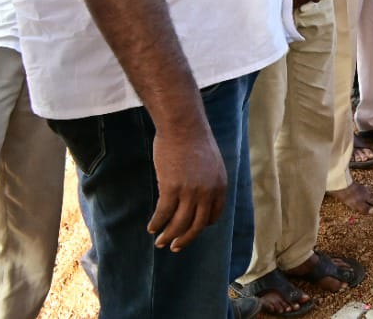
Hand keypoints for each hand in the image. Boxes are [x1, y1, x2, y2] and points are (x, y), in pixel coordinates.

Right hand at [148, 121, 226, 250]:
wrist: (184, 127)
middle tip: (175, 246)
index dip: (202, 226)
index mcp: (220, 186)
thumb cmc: (195, 142)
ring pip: (180, 224)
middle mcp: (208, 192)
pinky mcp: (172, 188)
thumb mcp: (211, 163)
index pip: (214, 216)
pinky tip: (152, 227)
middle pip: (197, 225)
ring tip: (160, 242)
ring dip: (169, 236)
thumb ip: (208, 181)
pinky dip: (157, 223)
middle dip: (185, 239)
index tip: (191, 230)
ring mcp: (190, 191)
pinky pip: (164, 213)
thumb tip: (198, 196)